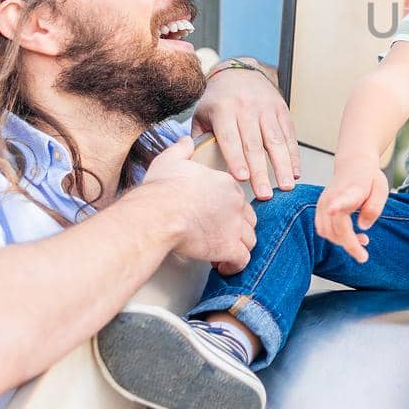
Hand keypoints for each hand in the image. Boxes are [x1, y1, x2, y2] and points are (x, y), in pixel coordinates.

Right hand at [140, 136, 256, 273]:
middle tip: (218, 237)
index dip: (226, 210)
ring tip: (221, 255)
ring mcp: (234, 225)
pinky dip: (235, 265)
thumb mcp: (170, 160)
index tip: (213, 218)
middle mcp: (235, 203)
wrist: (160, 212)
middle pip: (247, 218)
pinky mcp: (229, 246)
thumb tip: (185, 141)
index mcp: (224, 183)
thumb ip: (181, 149)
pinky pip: (242, 260)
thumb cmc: (161, 189)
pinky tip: (223, 267)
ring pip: (249, 240)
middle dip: (236, 229)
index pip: (236, 197)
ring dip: (237, 248)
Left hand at [192, 60, 300, 198]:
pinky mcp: (281, 110)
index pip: (230, 138)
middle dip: (261, 171)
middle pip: (255, 144)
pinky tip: (295, 170)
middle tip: (265, 194)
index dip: (236, 159)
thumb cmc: (218, 98)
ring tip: (286, 186)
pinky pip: (289, 135)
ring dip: (282, 165)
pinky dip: (293, 154)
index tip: (242, 179)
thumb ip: (199, 138)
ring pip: (276, 140)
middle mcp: (246, 108)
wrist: (240, 71)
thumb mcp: (202, 113)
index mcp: (224, 109)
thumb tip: (195, 167)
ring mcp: (266, 109)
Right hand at [314, 155, 386, 263]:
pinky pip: (323, 229)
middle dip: (349, 245)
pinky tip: (351, 235)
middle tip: (364, 256)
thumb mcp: (381, 189)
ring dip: (343, 242)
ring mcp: (323, 203)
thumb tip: (363, 227)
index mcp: (351, 190)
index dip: (337, 204)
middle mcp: (333, 197)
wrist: (353, 164)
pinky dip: (335, 237)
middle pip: (336, 227)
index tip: (332, 209)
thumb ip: (374, 208)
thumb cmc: (369, 178)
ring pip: (327, 232)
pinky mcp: (320, 208)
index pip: (342, 198)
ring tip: (363, 240)